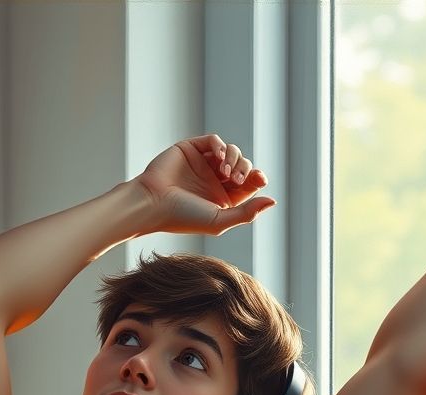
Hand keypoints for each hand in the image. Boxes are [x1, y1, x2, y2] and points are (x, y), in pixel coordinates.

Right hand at [131, 133, 275, 235]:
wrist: (153, 203)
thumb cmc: (183, 218)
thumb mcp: (219, 220)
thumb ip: (247, 213)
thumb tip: (272, 200)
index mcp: (221, 199)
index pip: (247, 184)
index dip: (256, 178)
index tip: (260, 179)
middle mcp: (213, 181)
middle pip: (242, 166)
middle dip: (245, 169)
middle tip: (237, 179)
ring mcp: (202, 164)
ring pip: (230, 152)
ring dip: (234, 158)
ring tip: (225, 172)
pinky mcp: (190, 149)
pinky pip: (213, 141)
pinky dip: (220, 146)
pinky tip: (219, 156)